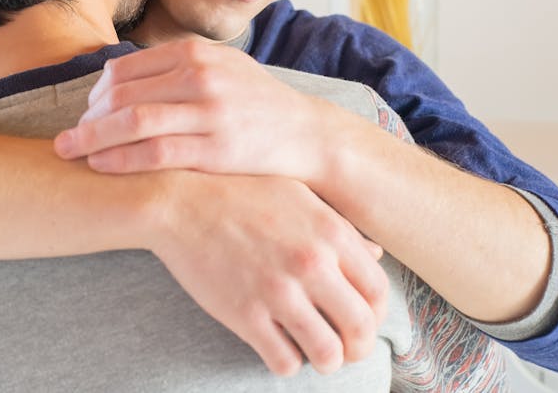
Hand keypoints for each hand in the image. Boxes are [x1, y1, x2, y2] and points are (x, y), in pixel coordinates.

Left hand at [55, 40, 333, 178]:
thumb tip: (121, 77)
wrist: (307, 134)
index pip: (124, 70)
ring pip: (131, 123)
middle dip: (86, 119)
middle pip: (120, 95)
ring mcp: (208, 112)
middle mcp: (199, 76)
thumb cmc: (255, 104)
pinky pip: (155, 153)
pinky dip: (120, 160)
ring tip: (70, 153)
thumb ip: (177, 67)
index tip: (85, 115)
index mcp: (195, 53)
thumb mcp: (220, 67)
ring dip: (92, 139)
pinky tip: (100, 166)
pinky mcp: (216, 149)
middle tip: (68, 139)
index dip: (94, 95)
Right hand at [144, 170, 388, 375]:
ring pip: (327, 353)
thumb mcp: (298, 197)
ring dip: (326, 361)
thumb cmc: (240, 194)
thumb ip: (340, 228)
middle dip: (358, 346)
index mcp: (330, 233)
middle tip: (344, 348)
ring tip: (314, 353)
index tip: (361, 319)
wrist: (179, 200)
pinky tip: (278, 346)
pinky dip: (287, 362)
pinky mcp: (245, 314)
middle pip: (360, 327)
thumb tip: (374, 255)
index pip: (378, 290)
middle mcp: (311, 263)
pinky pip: (284, 361)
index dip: (376, 314)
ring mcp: (278, 291)